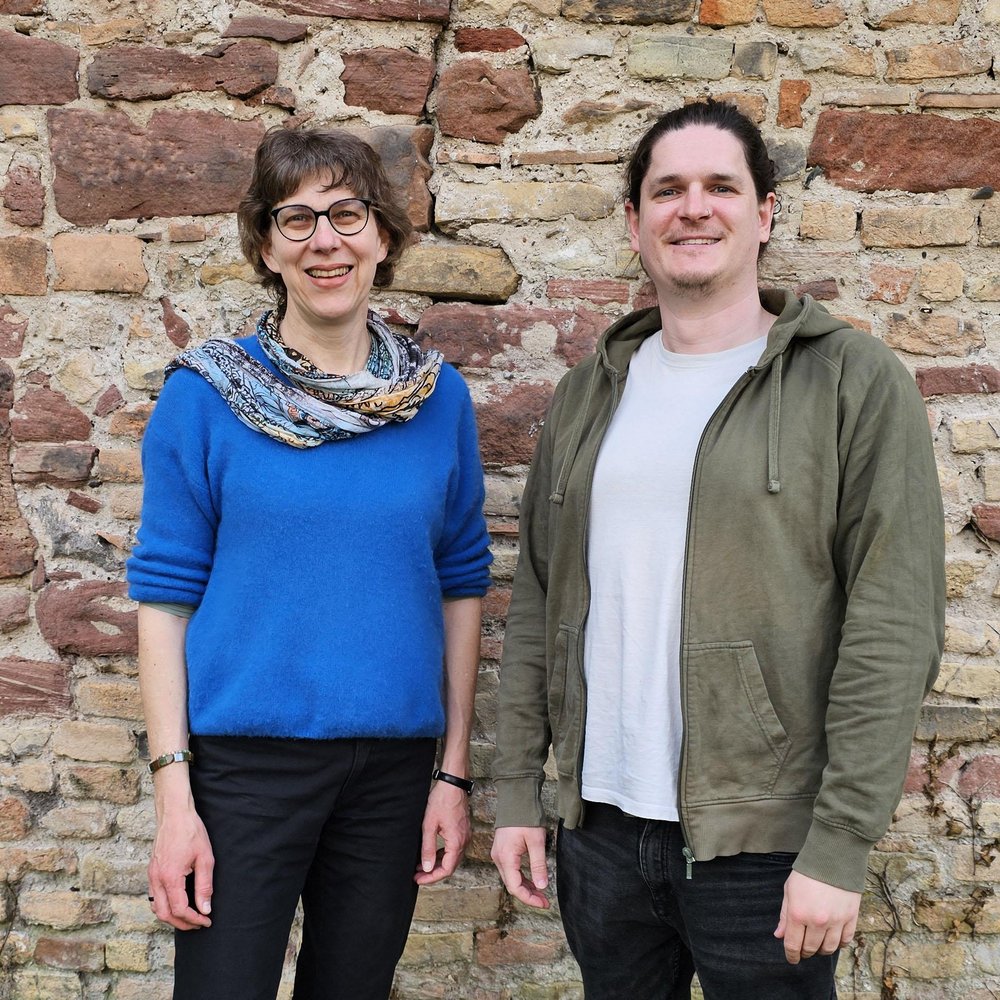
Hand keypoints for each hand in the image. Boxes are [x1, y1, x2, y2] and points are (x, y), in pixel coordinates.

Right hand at [148, 803, 214, 930]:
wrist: (174, 813)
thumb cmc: (191, 832)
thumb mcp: (205, 858)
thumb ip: (205, 886)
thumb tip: (205, 909)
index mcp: (170, 877)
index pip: (179, 910)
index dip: (194, 919)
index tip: (206, 921)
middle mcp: (156, 879)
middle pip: (164, 914)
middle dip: (181, 923)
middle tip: (198, 923)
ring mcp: (151, 875)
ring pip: (156, 908)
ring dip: (172, 916)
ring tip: (190, 916)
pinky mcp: (151, 871)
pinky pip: (154, 896)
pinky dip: (165, 905)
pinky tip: (179, 902)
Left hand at [414, 779, 470, 885]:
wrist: (452, 784)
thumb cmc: (442, 801)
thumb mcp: (429, 825)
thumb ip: (427, 848)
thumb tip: (426, 868)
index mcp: (456, 842)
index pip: (446, 870)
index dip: (431, 878)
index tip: (418, 879)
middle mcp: (464, 841)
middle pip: (450, 866)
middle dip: (433, 873)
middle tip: (417, 876)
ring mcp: (465, 836)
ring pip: (452, 859)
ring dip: (437, 865)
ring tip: (421, 867)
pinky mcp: (462, 831)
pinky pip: (454, 849)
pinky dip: (442, 856)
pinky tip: (431, 855)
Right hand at [490, 826, 549, 908]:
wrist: (516, 799)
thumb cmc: (526, 818)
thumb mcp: (536, 842)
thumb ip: (538, 865)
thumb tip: (542, 886)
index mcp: (506, 857)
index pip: (515, 887)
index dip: (529, 899)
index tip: (543, 903)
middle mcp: (499, 858)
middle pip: (512, 885)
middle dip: (528, 895)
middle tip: (545, 901)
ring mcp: (499, 854)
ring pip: (511, 878)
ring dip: (525, 887)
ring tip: (541, 893)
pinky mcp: (502, 851)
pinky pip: (511, 870)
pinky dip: (521, 878)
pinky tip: (533, 880)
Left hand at [774, 870, 860, 963]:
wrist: (833, 858)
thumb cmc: (807, 872)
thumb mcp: (789, 890)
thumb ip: (784, 915)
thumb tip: (779, 935)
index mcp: (798, 913)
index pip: (793, 944)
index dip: (791, 955)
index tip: (791, 959)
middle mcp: (817, 921)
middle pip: (811, 948)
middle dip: (805, 952)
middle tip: (803, 949)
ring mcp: (836, 921)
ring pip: (829, 948)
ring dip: (821, 950)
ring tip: (817, 945)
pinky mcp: (851, 918)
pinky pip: (845, 941)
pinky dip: (838, 944)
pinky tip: (833, 939)